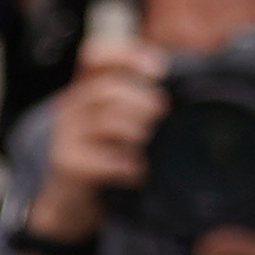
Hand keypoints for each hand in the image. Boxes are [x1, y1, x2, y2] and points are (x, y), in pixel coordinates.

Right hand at [24, 33, 160, 243]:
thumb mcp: (117, 121)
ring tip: (147, 141)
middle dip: (141, 100)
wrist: (69, 200)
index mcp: (85, 89)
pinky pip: (102, 159)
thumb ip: (141, 101)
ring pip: (104, 121)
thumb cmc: (104, 155)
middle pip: (105, 89)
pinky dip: (127, 165)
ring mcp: (65, 136)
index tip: (159, 69)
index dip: (126, 54)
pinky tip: (138, 170)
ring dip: (136, 131)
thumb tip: (189, 88)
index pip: (95, 55)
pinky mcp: (68, 164)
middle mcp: (70, 107)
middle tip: (161, 113)